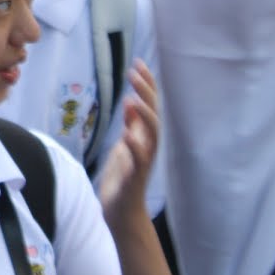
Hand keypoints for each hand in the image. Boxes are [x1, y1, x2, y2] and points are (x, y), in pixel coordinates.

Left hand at [99, 59, 158, 222]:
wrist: (120, 211)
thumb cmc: (123, 179)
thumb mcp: (124, 146)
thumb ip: (131, 127)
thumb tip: (133, 103)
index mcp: (143, 137)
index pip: (149, 105)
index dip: (147, 85)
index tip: (138, 63)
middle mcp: (148, 146)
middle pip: (153, 113)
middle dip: (146, 91)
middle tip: (134, 70)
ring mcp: (144, 161)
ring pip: (152, 134)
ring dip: (144, 115)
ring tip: (132, 98)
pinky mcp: (136, 177)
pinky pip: (139, 160)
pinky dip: (134, 146)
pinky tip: (126, 134)